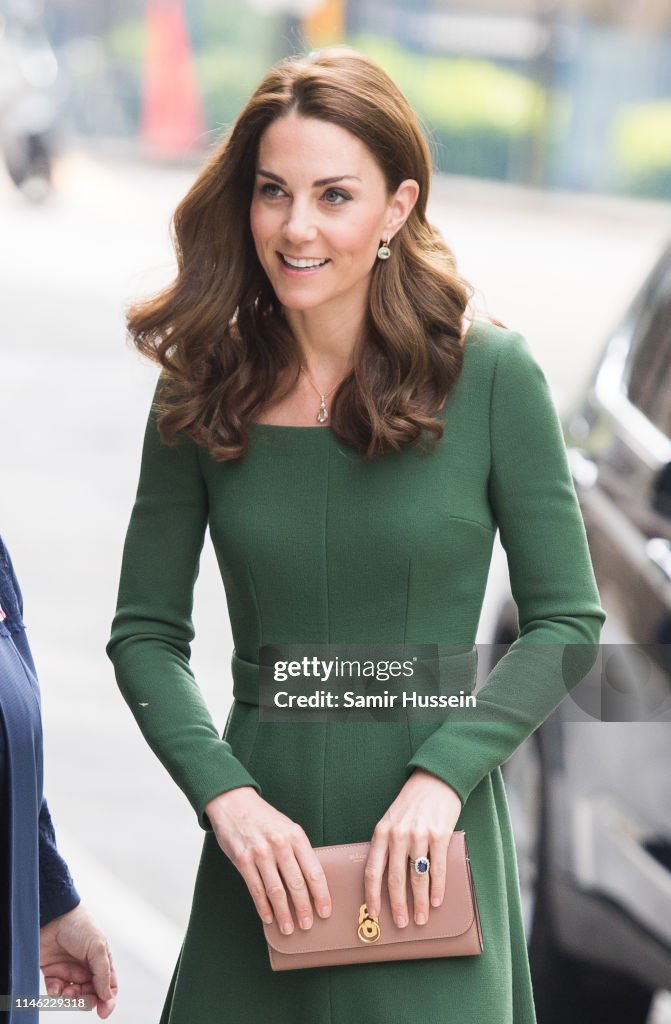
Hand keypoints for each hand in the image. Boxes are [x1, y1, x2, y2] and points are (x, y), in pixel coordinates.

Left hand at [40, 904, 116, 1017]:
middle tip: (81, 997)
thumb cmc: (79, 927)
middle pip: (90, 994)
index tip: (104, 1011)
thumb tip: (108, 997)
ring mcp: (68, 971)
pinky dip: (56, 993)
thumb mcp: (97, 947)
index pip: (108, 986)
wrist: (53, 916)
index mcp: (101, 961)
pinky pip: (55, 991)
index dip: (108, 1000)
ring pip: (73, 996)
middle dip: (86, 1000)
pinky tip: (57, 987)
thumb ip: (103, 973)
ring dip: (71, 999)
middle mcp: (86, 968)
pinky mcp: (52, 972)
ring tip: (67, 992)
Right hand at [205, 786, 331, 934]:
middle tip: (308, 925)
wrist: (234, 803)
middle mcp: (280, 844)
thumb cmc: (264, 818)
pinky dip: (263, 907)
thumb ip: (298, 851)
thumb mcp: (287, 827)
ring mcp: (260, 853)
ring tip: (289, 928)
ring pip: (276, 891)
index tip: (325, 911)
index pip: (314, 871)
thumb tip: (310, 883)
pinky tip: (269, 917)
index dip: (321, 895)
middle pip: (296, 884)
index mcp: (296, 836)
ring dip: (284, 913)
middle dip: (303, 909)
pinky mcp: (243, 860)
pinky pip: (256, 889)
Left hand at [364, 768, 461, 927]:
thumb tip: (386, 880)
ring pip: (417, 878)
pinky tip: (437, 901)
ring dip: (420, 902)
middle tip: (401, 923)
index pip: (372, 870)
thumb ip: (387, 845)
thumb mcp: (391, 820)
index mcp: (381, 832)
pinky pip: (437, 868)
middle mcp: (398, 835)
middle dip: (397, 906)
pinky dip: (437, 888)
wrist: (436, 780)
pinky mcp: (439, 834)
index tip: (373, 914)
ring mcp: (419, 835)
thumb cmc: (412, 803)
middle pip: (395, 879)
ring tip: (422, 918)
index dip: (372, 895)